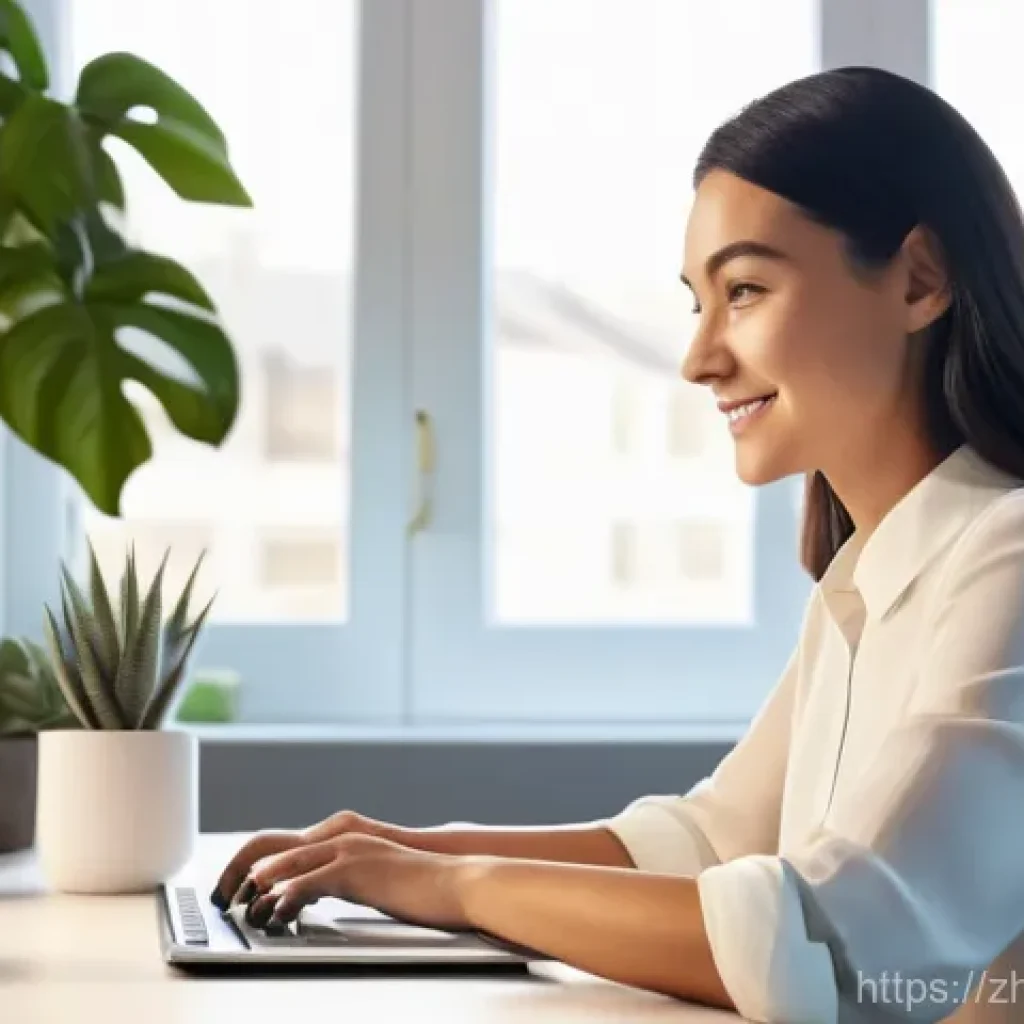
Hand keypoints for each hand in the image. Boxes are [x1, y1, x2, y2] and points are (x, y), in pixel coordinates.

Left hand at [239, 833, 473, 933]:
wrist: (453, 882)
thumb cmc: (419, 886)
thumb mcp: (373, 876)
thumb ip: (344, 877)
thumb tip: (313, 895)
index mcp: (342, 833)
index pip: (283, 841)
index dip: (254, 866)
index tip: (241, 892)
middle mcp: (339, 834)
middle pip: (270, 846)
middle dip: (242, 875)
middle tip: (228, 904)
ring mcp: (346, 849)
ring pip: (282, 865)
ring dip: (259, 893)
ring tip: (251, 916)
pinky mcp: (353, 870)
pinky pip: (304, 884)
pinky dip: (284, 902)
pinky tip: (281, 917)